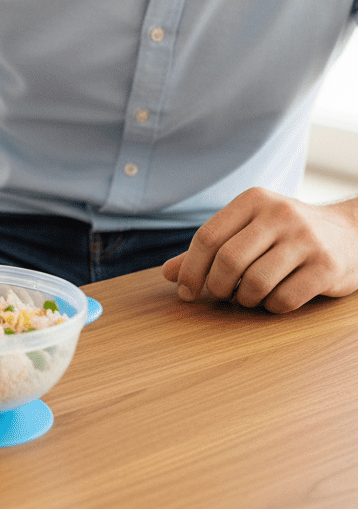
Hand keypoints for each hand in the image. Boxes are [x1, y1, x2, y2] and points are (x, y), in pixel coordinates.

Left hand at [162, 188, 357, 312]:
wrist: (351, 233)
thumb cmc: (285, 234)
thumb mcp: (248, 229)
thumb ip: (209, 250)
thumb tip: (169, 274)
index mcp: (253, 200)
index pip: (208, 237)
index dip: (190, 268)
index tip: (185, 291)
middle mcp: (279, 214)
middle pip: (229, 260)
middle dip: (215, 286)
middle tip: (218, 295)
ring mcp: (306, 239)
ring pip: (255, 282)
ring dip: (244, 299)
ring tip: (246, 297)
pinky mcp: (327, 266)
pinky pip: (284, 299)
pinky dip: (270, 307)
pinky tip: (272, 300)